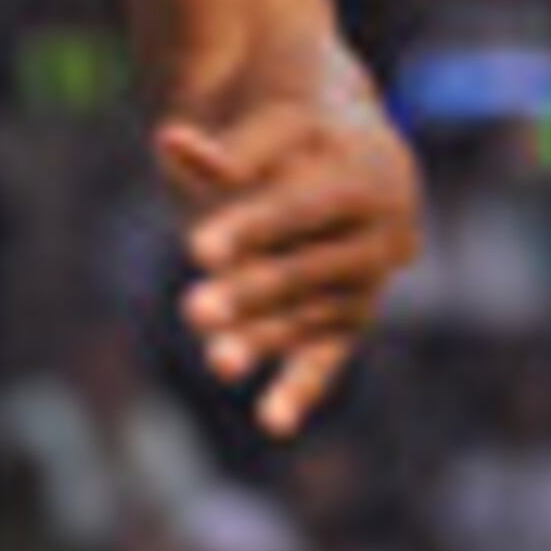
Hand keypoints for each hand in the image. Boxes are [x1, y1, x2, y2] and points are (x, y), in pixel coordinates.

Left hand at [161, 89, 422, 433]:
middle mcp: (380, 239)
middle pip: (307, 272)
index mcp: (367, 178)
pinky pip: (326, 361)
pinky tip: (273, 422)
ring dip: (261, 341)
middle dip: (250, 293)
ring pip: (309, 319)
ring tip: (216, 359)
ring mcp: (366, 287)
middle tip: (195, 311)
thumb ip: (228, 148)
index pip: (303, 210)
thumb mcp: (273, 129)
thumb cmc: (304, 137)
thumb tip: (171, 140)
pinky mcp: (346, 325)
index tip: (198, 249)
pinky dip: (299, 391)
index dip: (252, 228)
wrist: (358, 160)